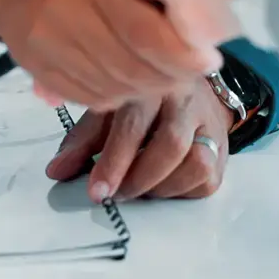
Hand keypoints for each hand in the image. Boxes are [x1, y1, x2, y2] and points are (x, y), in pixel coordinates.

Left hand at [47, 79, 232, 202]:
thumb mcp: (108, 110)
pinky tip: (164, 185)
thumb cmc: (143, 103)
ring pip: (195, 162)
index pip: (133, 123)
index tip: (97, 191)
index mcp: (149, 83)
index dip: (114, 161)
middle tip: (117, 195)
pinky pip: (207, 177)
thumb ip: (83, 140)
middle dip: (139, 177)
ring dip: (163, 186)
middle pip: (170, 144)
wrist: (194, 91)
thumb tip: (56, 171)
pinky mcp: (222, 147)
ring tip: (140, 190)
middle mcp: (183, 99)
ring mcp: (207, 122)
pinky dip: (182, 190)